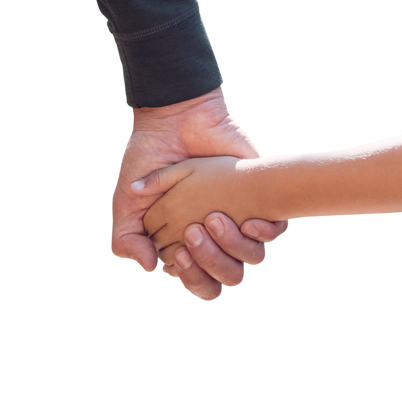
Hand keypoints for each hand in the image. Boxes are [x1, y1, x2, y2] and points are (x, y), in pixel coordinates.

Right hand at [108, 86, 289, 302]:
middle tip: (193, 233)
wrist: (176, 118)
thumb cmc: (148, 158)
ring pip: (252, 260)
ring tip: (213, 216)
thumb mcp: (125, 202)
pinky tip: (247, 217)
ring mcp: (239, 217)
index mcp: (185, 243)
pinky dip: (264, 232)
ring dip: (233, 247)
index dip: (191, 277)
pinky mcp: (261, 196)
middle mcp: (215, 236)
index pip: (198, 284)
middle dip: (212, 266)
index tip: (178, 251)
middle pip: (226, 279)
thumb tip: (152, 270)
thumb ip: (126, 241)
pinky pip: (275, 232)